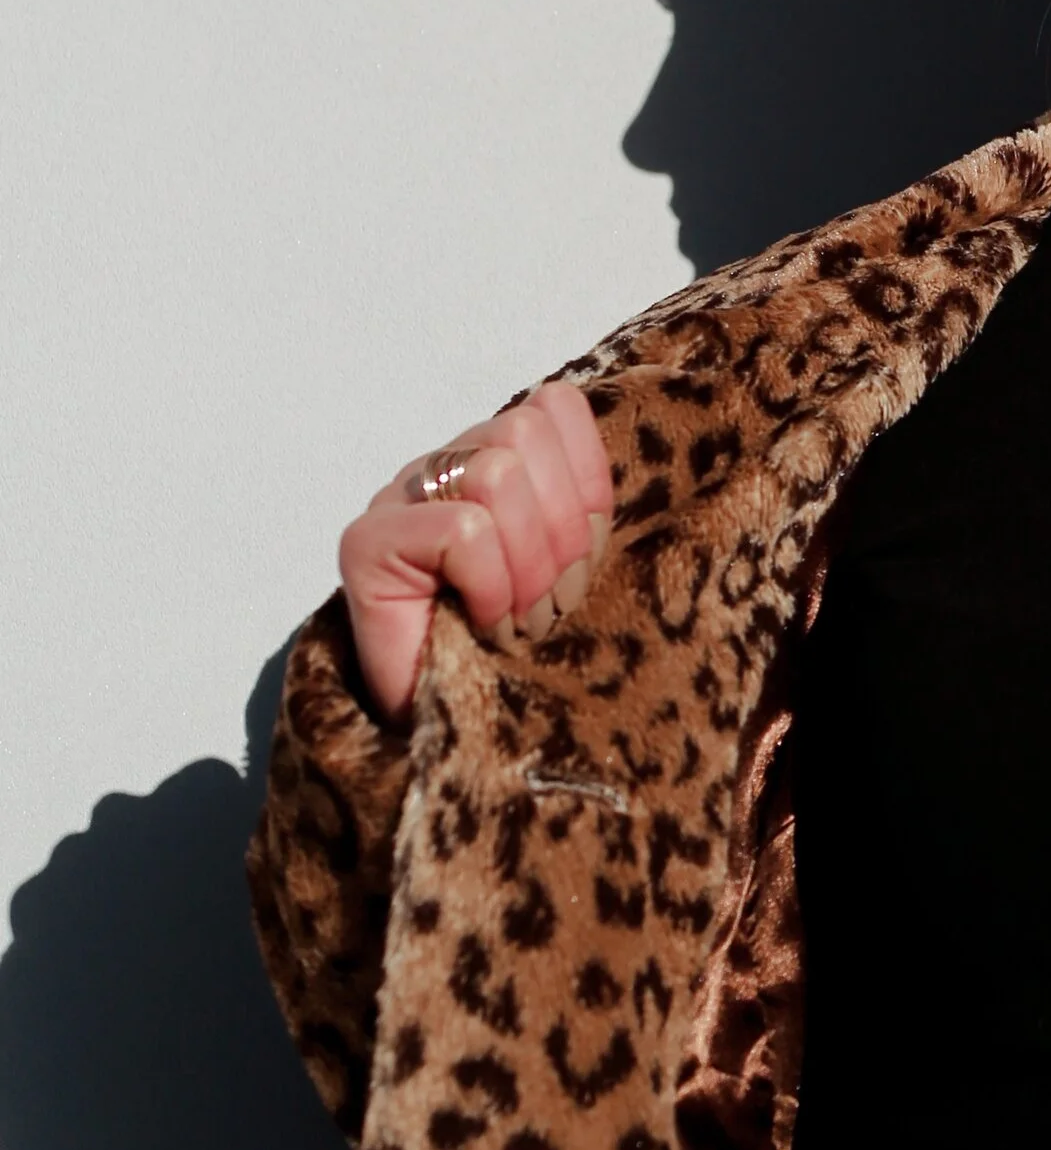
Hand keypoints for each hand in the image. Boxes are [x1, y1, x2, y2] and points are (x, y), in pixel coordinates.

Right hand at [338, 385, 614, 727]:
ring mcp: (399, 500)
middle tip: (548, 606)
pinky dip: (489, 586)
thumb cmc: (528, 656)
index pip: (555, 410)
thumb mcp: (580, 566)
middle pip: (524, 437)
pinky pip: (460, 530)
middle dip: (559, 536)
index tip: (581, 568)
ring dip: (527, 568)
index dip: (586, 492)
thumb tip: (574, 413)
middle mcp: (443, 468)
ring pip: (496, 475)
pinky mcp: (366, 544)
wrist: (465, 739)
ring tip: (517, 620)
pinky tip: (482, 625)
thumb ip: (583, 496)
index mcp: (496, 458)